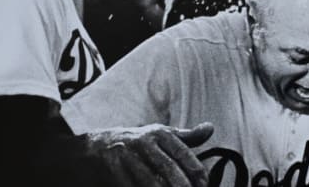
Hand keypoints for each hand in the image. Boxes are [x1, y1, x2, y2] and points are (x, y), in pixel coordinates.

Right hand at [89, 122, 213, 186]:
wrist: (98, 145)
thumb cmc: (141, 142)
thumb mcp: (163, 135)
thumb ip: (188, 137)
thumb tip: (210, 128)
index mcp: (160, 134)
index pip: (183, 153)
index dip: (196, 171)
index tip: (204, 185)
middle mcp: (144, 142)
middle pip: (168, 168)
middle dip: (182, 185)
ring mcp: (127, 155)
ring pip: (150, 181)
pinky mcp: (113, 169)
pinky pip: (132, 186)